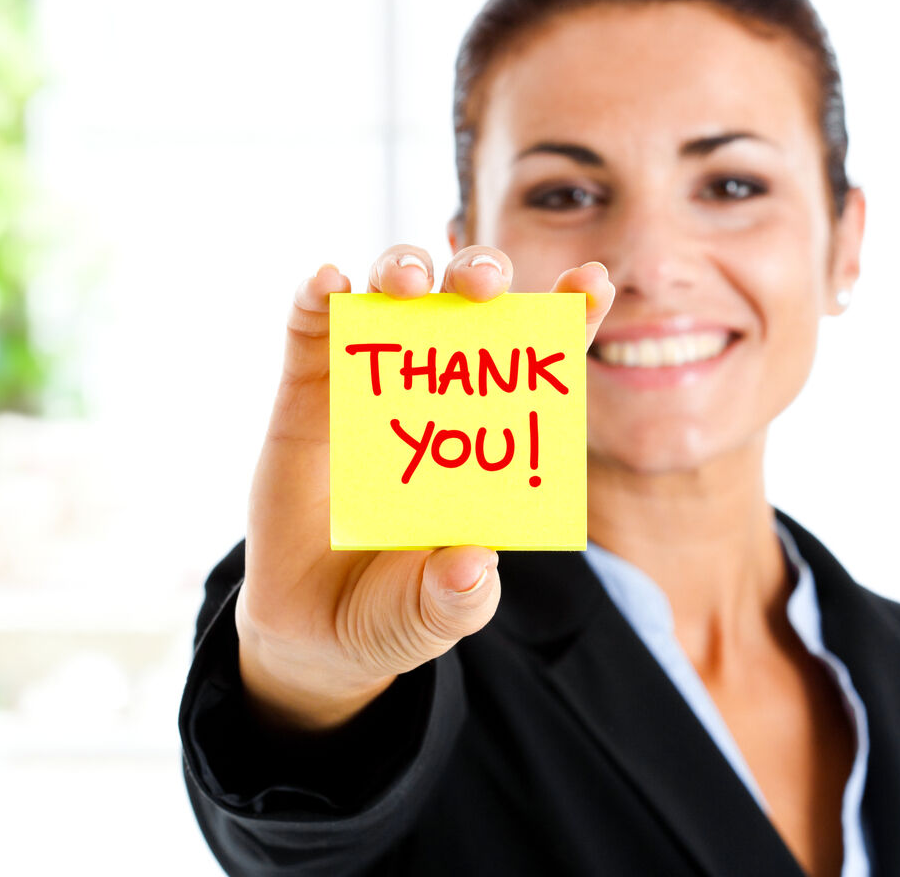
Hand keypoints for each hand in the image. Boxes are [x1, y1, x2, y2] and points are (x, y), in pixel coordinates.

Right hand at [235, 244, 614, 729]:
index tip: (592, 280)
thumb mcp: (435, 615)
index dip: (566, 316)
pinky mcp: (307, 392)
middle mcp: (434, 397)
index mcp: (486, 437)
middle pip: (465, 308)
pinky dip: (318, 298)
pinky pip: (310, 331)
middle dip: (480, 275)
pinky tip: (328, 283)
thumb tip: (472, 565)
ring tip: (408, 284)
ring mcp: (369, 386)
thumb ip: (458, 599)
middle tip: (484, 287)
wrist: (312, 629)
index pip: (535, 364)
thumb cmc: (394, 609)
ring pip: (391, 298)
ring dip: (402, 270)